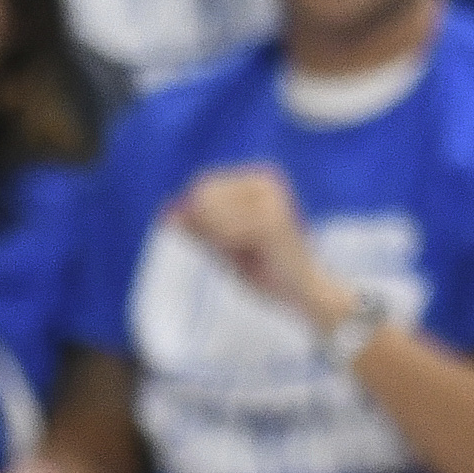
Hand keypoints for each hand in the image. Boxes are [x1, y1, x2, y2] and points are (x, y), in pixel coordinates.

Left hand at [172, 165, 347, 327]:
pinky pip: (222, 233)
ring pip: (209, 212)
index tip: (231, 240)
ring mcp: (271, 199)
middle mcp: (267, 181)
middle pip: (203, 195)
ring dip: (221, 240)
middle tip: (242, 248)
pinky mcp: (271, 221)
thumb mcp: (225, 241)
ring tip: (250, 251)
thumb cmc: (267, 268)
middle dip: (211, 229)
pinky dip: (230, 249)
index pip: (203, 186)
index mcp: (259, 179)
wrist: (306, 292)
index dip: (202, 218)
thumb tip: (167, 213)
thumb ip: (198, 225)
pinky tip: (256, 255)